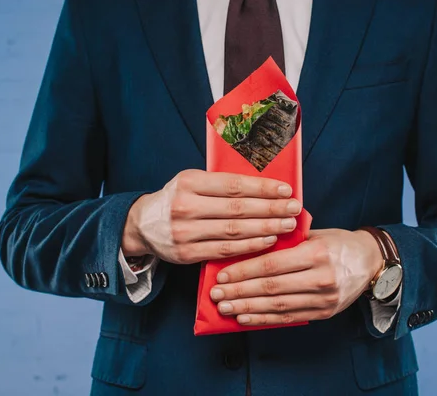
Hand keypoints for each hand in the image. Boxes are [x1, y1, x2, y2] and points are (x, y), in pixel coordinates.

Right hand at [121, 169, 301, 263]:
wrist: (141, 225)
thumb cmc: (177, 199)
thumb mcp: (192, 182)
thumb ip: (222, 184)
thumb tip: (266, 187)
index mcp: (189, 182)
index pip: (234, 185)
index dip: (263, 188)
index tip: (286, 190)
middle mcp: (185, 206)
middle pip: (237, 209)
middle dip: (271, 209)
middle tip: (294, 208)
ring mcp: (185, 232)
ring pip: (234, 231)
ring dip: (265, 228)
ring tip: (287, 224)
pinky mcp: (187, 254)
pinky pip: (225, 250)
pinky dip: (250, 246)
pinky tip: (268, 240)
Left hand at [209, 229, 383, 324]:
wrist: (370, 261)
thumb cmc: (337, 243)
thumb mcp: (314, 233)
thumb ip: (285, 240)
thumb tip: (246, 246)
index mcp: (316, 253)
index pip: (272, 264)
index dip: (244, 272)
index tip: (222, 276)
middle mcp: (321, 277)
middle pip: (271, 287)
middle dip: (239, 292)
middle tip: (216, 295)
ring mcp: (324, 299)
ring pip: (278, 306)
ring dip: (247, 307)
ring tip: (225, 308)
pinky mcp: (325, 312)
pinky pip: (289, 318)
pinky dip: (265, 319)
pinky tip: (246, 317)